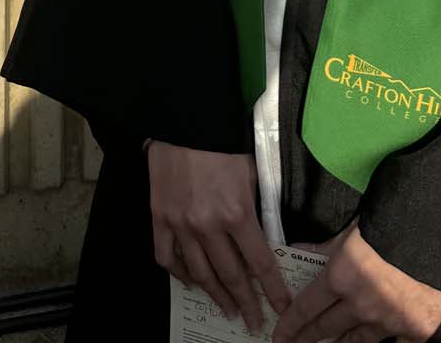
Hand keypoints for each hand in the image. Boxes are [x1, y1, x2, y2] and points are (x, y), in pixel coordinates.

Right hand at [147, 141, 290, 331]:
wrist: (184, 118)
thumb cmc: (222, 141)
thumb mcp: (250, 173)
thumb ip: (255, 208)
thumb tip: (263, 239)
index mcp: (236, 213)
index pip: (260, 262)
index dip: (272, 289)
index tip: (280, 308)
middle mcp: (208, 226)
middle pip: (231, 275)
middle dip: (245, 302)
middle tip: (252, 321)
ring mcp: (180, 224)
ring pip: (200, 273)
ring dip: (216, 295)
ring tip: (227, 310)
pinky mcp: (159, 217)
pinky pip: (168, 257)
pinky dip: (180, 274)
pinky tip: (191, 282)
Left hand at [271, 223, 440, 342]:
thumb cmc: (396, 219)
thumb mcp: (355, 228)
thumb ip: (325, 246)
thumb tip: (296, 250)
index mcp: (342, 276)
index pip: (306, 308)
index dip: (290, 324)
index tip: (278, 335)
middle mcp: (362, 305)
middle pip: (326, 330)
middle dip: (306, 338)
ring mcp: (390, 322)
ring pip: (356, 342)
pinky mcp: (416, 330)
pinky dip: (383, 339)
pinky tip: (374, 338)